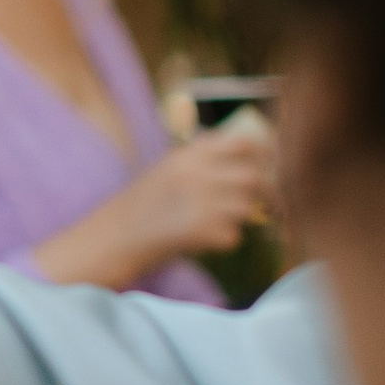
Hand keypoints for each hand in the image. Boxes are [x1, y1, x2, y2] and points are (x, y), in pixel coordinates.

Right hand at [36, 125, 280, 289]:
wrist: (114, 236)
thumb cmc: (143, 204)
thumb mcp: (170, 168)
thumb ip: (205, 161)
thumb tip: (254, 159)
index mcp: (190, 153)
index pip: (245, 143)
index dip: (265, 155)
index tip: (270, 167)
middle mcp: (198, 172)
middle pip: (254, 177)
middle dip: (265, 193)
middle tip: (268, 205)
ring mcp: (201, 201)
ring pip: (247, 208)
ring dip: (241, 218)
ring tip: (219, 222)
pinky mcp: (202, 231)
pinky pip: (233, 236)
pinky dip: (224, 241)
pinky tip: (202, 240)